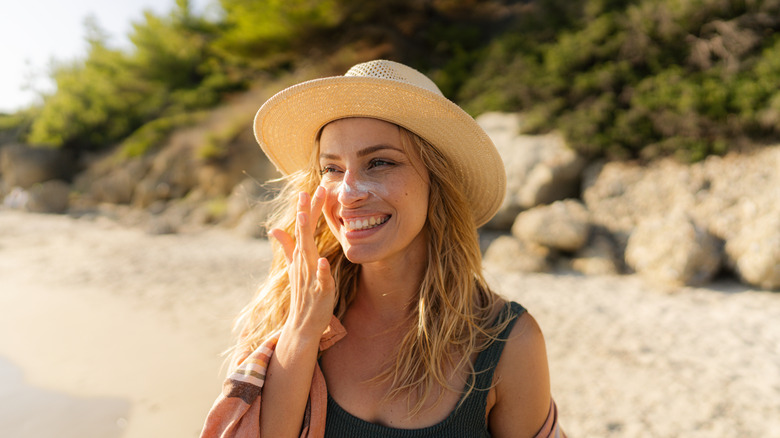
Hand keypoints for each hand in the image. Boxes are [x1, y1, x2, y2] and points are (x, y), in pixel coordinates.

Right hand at [268, 186, 334, 339]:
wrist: (302, 324)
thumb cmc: (302, 294)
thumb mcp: (294, 267)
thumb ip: (287, 247)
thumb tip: (275, 229)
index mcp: (300, 256)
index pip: (303, 228)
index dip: (306, 209)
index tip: (308, 189)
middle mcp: (303, 263)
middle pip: (304, 234)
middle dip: (306, 213)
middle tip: (308, 192)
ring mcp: (310, 276)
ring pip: (308, 253)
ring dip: (306, 236)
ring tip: (306, 218)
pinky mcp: (320, 291)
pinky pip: (320, 279)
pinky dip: (321, 271)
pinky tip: (324, 261)